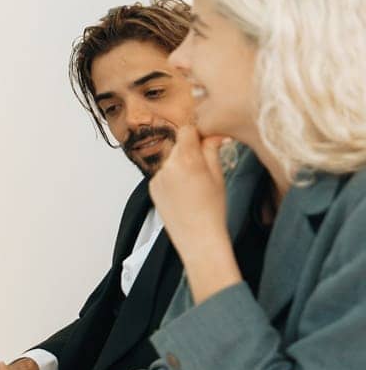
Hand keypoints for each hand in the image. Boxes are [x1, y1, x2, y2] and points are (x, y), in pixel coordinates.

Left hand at [150, 126, 240, 300]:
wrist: (198, 239)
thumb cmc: (213, 210)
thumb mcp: (218, 176)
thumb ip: (212, 151)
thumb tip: (214, 134)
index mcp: (188, 159)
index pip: (187, 130)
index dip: (197, 133)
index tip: (206, 140)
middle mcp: (168, 165)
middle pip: (179, 145)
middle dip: (191, 150)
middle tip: (204, 167)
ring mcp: (157, 176)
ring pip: (171, 160)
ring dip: (181, 164)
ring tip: (194, 186)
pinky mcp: (151, 187)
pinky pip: (163, 174)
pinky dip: (172, 178)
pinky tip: (184, 194)